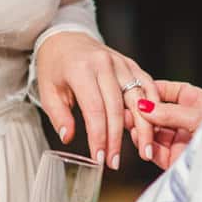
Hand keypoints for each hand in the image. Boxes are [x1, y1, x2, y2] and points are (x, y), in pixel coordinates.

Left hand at [35, 32, 159, 168]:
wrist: (65, 38)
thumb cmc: (55, 67)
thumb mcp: (47, 90)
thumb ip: (58, 115)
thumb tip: (69, 138)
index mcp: (81, 70)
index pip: (94, 110)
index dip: (99, 137)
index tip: (99, 158)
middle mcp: (104, 64)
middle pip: (118, 108)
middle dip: (117, 139)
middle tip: (116, 162)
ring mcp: (121, 62)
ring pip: (139, 98)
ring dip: (144, 127)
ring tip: (145, 151)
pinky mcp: (131, 63)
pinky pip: (147, 85)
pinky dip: (153, 106)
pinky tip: (154, 126)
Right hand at [135, 79, 201, 170]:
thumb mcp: (198, 116)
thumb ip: (170, 112)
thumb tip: (143, 107)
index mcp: (194, 101)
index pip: (166, 90)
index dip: (151, 89)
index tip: (135, 88)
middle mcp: (183, 119)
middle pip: (155, 112)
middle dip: (140, 110)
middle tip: (125, 108)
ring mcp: (178, 139)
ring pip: (151, 131)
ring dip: (139, 127)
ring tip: (127, 122)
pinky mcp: (174, 159)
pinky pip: (154, 150)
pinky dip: (145, 144)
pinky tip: (138, 137)